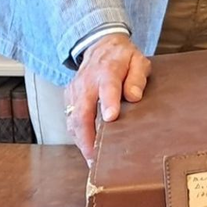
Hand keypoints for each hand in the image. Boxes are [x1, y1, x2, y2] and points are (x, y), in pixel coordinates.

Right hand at [65, 33, 150, 164]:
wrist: (100, 46)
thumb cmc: (122, 58)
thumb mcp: (137, 60)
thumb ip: (137, 77)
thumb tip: (134, 96)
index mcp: (107, 71)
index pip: (107, 88)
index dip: (108, 103)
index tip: (111, 118)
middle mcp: (87, 82)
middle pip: (82, 111)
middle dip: (87, 137)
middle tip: (96, 158)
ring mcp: (75, 91)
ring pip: (73, 120)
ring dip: (81, 141)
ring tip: (92, 160)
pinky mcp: (69, 98)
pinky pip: (70, 120)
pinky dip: (77, 136)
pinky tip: (87, 148)